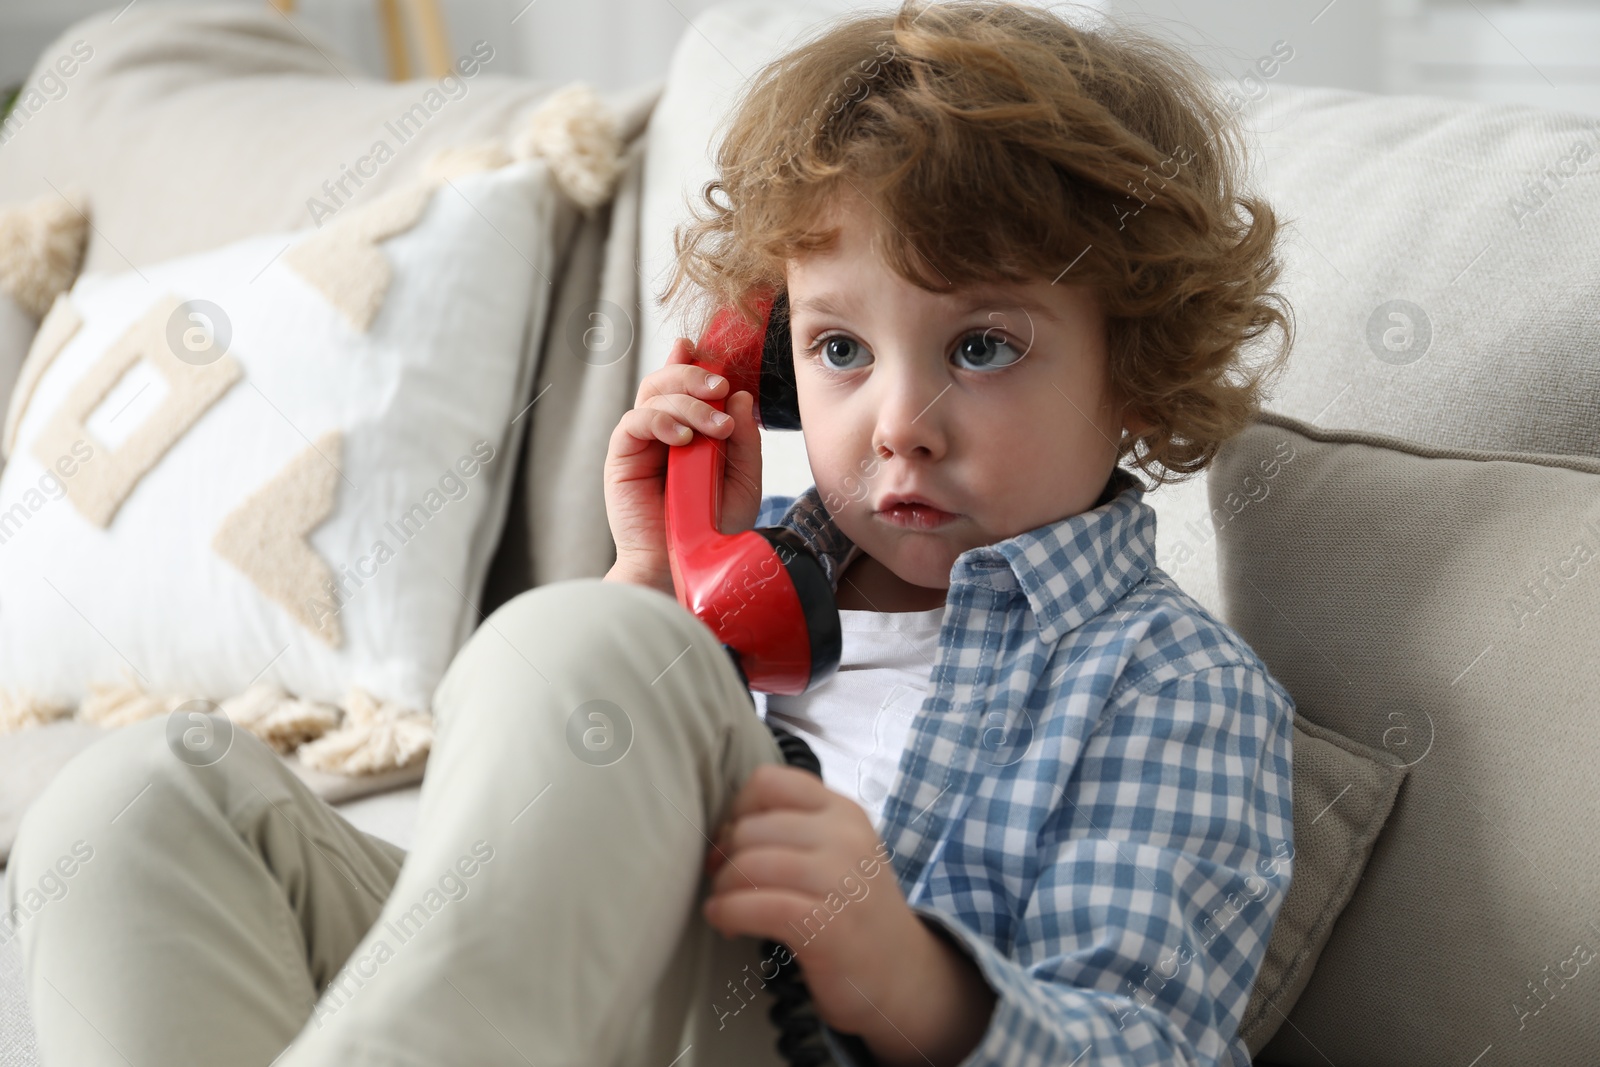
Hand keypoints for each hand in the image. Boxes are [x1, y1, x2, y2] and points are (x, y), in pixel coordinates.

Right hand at [603, 337, 762, 592]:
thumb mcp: (743, 481)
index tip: (713, 352)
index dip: (696, 362)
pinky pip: (635, 421)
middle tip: (721, 387)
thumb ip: (743, 440)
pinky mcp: (622, 457)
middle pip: (667, 379)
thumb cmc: (712, 529)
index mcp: (690, 432)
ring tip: (715, 427)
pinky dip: (660, 420)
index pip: (687, 386)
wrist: (685, 567)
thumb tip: (739, 397)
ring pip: (653, 393)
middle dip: (695, 375)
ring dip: (687, 400)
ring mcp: (641, 443)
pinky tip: (682, 439)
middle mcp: (662, 432)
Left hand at [703, 765, 995, 1065]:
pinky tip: (725, 923)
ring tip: (725, 906)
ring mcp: (841, 881)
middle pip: (751, 827)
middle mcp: (846, 838)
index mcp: (843, 812)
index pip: (770, 781)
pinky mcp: (829, 926)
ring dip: (723, 889)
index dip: (738, 809)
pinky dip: (728, 913)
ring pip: (749, 865)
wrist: (902, 974)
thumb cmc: (853, 912)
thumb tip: (720, 832)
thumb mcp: (836, 853)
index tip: (735, 842)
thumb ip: (792, 830)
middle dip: (725, 857)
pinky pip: (757, 906)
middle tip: (724, 883)